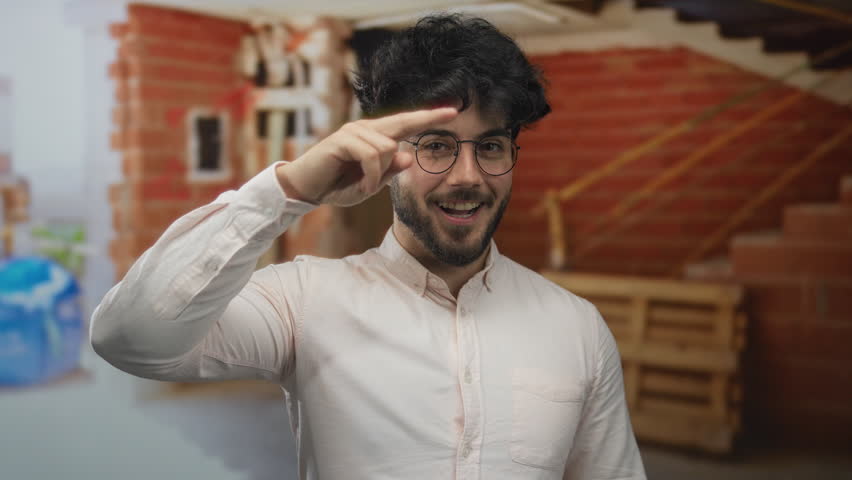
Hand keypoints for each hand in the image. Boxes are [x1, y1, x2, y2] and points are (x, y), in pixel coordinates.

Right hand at [276, 107, 457, 206]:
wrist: (307, 189)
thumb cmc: (337, 186)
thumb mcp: (370, 184)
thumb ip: (389, 172)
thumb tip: (409, 156)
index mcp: (375, 137)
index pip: (405, 123)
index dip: (428, 117)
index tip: (452, 111)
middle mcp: (366, 129)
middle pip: (402, 123)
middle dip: (427, 118)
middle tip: (454, 112)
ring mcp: (354, 131)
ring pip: (387, 148)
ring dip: (379, 174)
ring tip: (365, 186)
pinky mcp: (342, 139)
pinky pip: (371, 155)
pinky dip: (371, 176)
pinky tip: (363, 185)